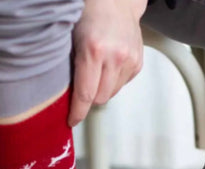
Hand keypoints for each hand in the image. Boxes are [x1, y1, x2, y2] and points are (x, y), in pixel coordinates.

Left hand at [68, 0, 146, 126]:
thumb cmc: (88, 12)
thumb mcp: (70, 37)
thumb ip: (71, 67)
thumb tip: (66, 96)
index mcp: (94, 50)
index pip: (85, 95)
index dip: (77, 112)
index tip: (72, 121)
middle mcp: (115, 57)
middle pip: (100, 99)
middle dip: (89, 98)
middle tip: (81, 86)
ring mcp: (129, 60)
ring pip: (111, 94)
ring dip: (101, 89)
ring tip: (96, 71)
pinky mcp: (137, 63)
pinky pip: (121, 85)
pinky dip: (112, 81)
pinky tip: (108, 65)